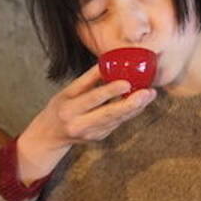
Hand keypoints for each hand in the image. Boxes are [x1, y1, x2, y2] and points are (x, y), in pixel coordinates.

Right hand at [15, 63, 155, 182]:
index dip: (110, 91)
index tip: (126, 82)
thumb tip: (107, 62)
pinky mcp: (101, 137)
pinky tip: (141, 103)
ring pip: (117, 120)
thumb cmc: (59, 108)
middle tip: (148, 92)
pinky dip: (129, 113)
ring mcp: (93, 134)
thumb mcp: (67, 91)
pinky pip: (117, 123)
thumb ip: (87, 79)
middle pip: (109, 114)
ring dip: (135, 107)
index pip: (92, 99)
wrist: (51, 135)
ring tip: (150, 95)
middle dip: (131, 104)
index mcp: (69, 110)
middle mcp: (81, 125)